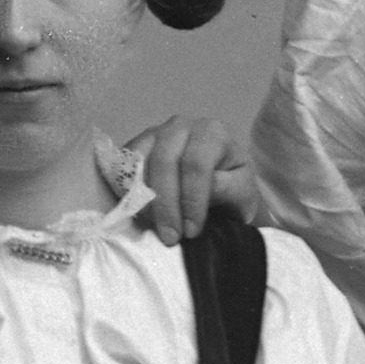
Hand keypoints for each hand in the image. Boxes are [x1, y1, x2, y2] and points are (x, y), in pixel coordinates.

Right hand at [131, 114, 260, 241]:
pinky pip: (123, 165)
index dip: (191, 200)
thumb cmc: (232, 190)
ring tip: (153, 228)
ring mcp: (155, 133)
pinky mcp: (136, 146)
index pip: (196, 164)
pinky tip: (138, 213)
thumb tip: (203, 192)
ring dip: (143, 199)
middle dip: (166, 204)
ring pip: (140, 161)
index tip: (191, 232)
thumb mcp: (241, 194)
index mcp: (212, 133)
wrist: (218, 186)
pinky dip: (127, 190)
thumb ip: (226, 190)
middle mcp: (181, 126)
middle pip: (165, 161)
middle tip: (170, 237)